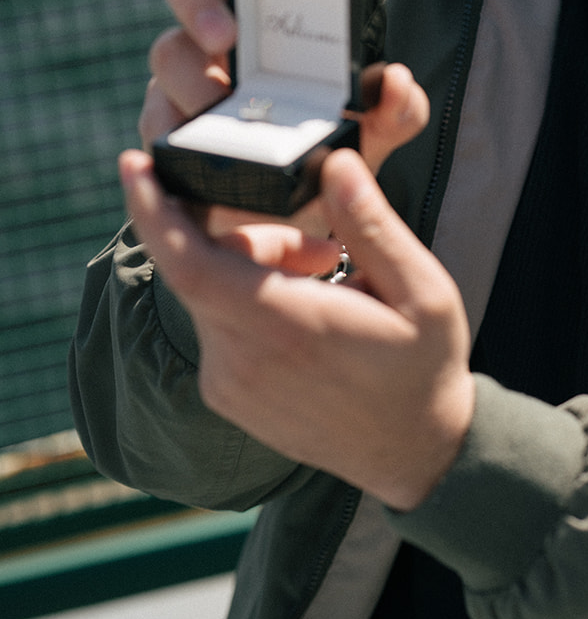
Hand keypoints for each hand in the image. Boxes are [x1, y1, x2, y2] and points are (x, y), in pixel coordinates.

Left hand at [119, 145, 474, 510]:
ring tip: (326, 278)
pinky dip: (248, 299)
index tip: (135, 165)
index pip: (191, 263)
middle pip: (207, 263)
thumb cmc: (421, 369)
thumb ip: (373, 225)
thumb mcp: (422, 292)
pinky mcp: (224, 394)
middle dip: (255, 233)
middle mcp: (243, 360)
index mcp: (290, 328)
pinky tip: (305, 312)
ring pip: (210, 292)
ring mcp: (227, 383)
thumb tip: (337, 163)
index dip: (154, 211)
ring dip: (256, 267)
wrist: (412, 455)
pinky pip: (216, 323)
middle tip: (325, 248)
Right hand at [140, 0, 428, 235]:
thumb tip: (397, 84)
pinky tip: (203, 155)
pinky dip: (175, 134)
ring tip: (224, 111)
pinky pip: (154, 119)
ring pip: (167, 53)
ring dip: (193, 81)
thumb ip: (396, 108)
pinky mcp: (166, 122)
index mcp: (275, 5)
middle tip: (226, 38)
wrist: (304, 207)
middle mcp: (223, 26)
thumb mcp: (375, 129)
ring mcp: (187, 71)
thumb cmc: (338, 142)